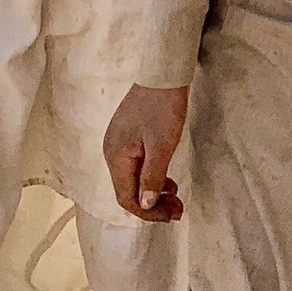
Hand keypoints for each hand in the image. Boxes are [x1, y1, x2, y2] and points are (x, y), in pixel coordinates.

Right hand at [104, 84, 188, 218]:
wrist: (161, 74)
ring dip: (155, 192)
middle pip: (129, 191)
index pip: (126, 198)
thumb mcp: (161, 146)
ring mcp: (120, 145)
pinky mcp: (129, 137)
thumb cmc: (162, 108)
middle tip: (179, 209)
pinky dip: (153, 177)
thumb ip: (152, 177)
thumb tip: (146, 205)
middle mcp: (112, 153)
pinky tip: (168, 180)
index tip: (172, 216)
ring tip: (177, 197)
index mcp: (116, 157)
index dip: (149, 213)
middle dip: (154, 205)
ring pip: (134, 180)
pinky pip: (137, 167)